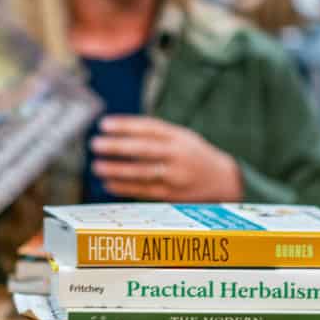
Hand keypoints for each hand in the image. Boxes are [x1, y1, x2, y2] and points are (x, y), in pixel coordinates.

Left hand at [90, 115, 243, 201]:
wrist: (224, 181)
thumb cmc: (194, 155)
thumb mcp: (182, 137)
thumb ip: (156, 134)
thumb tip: (119, 131)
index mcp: (179, 137)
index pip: (149, 127)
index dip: (125, 125)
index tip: (103, 124)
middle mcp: (178, 155)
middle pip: (144, 149)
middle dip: (118, 147)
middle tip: (96, 144)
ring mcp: (176, 176)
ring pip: (143, 172)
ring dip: (117, 170)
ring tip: (97, 167)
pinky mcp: (172, 195)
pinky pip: (145, 191)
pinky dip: (125, 188)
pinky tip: (109, 184)